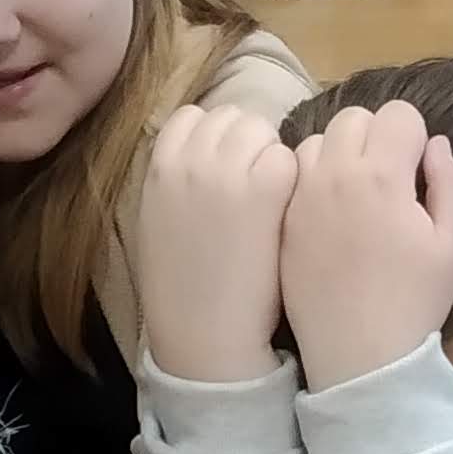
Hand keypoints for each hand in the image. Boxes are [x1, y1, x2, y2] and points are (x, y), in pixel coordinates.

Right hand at [132, 106, 298, 382]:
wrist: (202, 335)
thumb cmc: (182, 290)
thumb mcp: (160, 220)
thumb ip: (178, 180)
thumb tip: (207, 155)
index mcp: (159, 165)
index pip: (193, 118)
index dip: (216, 139)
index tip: (227, 170)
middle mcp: (190, 156)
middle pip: (232, 118)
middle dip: (248, 144)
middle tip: (256, 188)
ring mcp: (228, 168)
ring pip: (262, 131)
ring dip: (272, 157)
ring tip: (272, 203)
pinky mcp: (266, 186)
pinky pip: (288, 158)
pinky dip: (293, 180)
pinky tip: (288, 214)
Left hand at [280, 102, 452, 391]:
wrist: (359, 357)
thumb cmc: (415, 302)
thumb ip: (450, 184)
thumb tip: (436, 145)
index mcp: (383, 176)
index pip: (399, 114)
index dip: (414, 138)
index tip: (416, 173)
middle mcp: (335, 173)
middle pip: (356, 118)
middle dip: (376, 138)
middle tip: (387, 182)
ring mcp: (301, 195)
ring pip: (319, 140)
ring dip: (340, 154)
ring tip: (354, 196)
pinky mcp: (280, 217)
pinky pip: (292, 173)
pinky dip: (312, 179)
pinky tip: (328, 214)